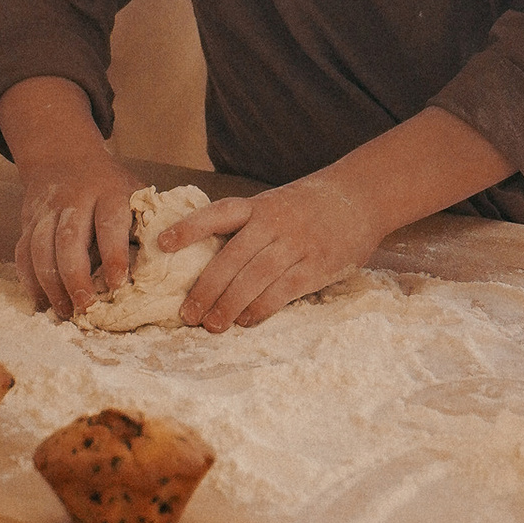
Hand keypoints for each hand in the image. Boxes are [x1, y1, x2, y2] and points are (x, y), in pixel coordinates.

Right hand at [16, 155, 154, 320]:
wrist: (64, 157)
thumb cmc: (110, 186)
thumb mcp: (133, 193)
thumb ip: (145, 223)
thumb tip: (167, 262)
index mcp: (108, 192)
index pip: (109, 223)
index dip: (113, 254)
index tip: (118, 284)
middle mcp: (74, 200)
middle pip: (69, 239)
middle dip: (76, 276)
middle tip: (86, 306)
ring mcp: (47, 211)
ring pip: (40, 248)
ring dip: (50, 283)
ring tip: (66, 311)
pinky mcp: (29, 222)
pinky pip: (23, 253)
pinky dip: (29, 280)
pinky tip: (42, 302)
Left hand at [181, 167, 381, 330]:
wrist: (362, 197)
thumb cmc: (310, 206)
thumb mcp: (276, 204)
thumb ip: (249, 227)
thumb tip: (208, 259)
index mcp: (260, 206)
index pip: (218, 214)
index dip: (189, 228)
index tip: (162, 244)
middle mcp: (274, 223)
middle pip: (231, 258)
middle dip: (206, 289)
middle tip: (187, 315)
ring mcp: (297, 244)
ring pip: (254, 278)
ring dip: (229, 305)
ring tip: (212, 325)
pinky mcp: (316, 265)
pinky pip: (282, 291)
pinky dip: (261, 308)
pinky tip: (246, 321)